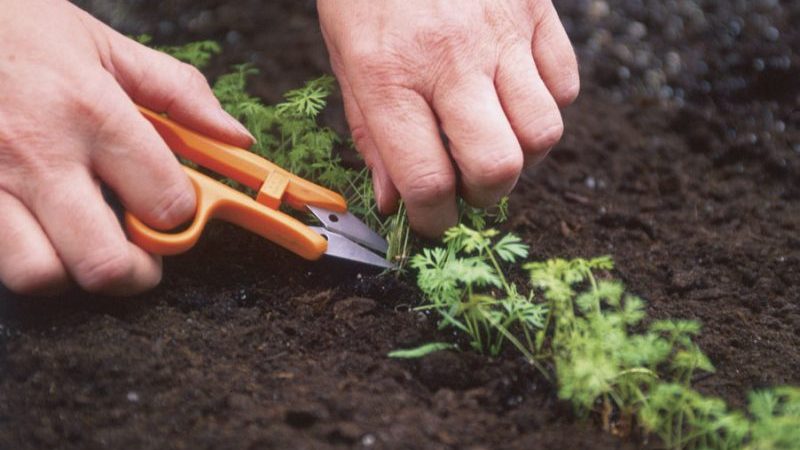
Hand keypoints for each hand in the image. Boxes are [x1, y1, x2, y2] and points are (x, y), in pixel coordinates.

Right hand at [0, 0, 252, 295]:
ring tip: (84, 245)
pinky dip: (26, 257)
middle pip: (105, 262)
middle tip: (141, 256)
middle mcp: (41, 152)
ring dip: (72, 272)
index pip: (165, 203)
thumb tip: (235, 136)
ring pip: (39, 275)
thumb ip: (179, 93)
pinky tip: (41, 230)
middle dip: (138, 272)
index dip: (182, 217)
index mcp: (93, 112)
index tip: (175, 211)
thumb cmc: (19, 26)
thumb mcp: (106, 45)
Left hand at [318, 0, 577, 235]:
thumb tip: (392, 201)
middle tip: (469, 186)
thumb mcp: (346, 59)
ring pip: (543, 133)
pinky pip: (565, 85)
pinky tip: (516, 97)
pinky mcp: (536, 12)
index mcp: (390, 76)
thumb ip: (371, 134)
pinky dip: (547, 106)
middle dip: (485, 196)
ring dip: (522, 156)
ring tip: (496, 141)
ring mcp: (500, 34)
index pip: (426, 178)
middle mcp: (450, 61)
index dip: (433, 219)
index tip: (433, 221)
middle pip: (497, 166)